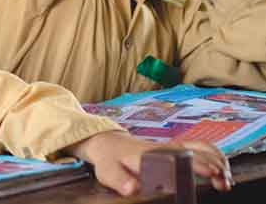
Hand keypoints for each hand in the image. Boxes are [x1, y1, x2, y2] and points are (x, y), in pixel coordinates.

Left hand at [68, 131, 231, 195]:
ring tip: (225, 181)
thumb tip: (133, 188)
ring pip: (201, 147)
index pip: (177, 156)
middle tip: (222, 184)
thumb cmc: (109, 160)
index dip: (196, 164)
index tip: (211, 174)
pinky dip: (213, 156)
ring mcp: (171, 147)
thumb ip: (120, 180)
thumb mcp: (108, 171)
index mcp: (151, 154)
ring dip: (217, 160)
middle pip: (196, 150)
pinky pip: (199, 148)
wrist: (108, 144)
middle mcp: (164, 148)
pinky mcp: (175, 149)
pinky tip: (220, 171)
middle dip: (213, 165)